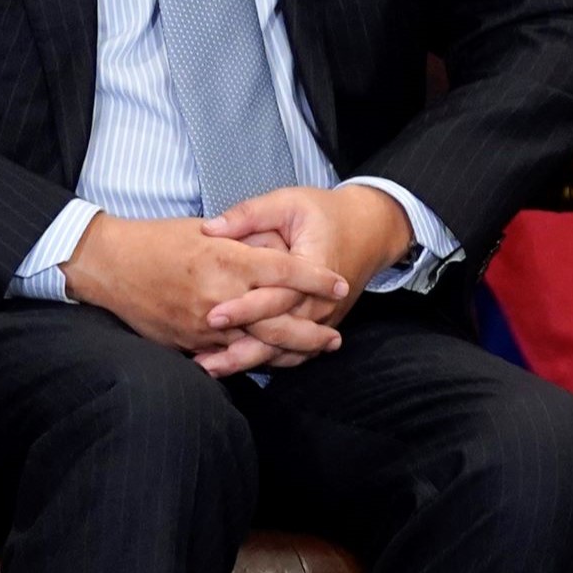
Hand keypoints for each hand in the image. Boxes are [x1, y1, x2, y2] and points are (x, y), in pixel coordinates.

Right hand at [61, 213, 351, 377]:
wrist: (109, 264)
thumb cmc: (157, 240)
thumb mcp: (204, 230)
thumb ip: (242, 242)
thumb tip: (276, 249)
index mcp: (227, 259)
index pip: (285, 271)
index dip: (317, 280)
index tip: (341, 285)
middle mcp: (219, 296)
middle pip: (279, 321)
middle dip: (312, 332)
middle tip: (336, 337)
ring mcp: (203, 324)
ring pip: (257, 346)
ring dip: (290, 352)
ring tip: (314, 352)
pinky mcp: (188, 342)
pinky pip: (227, 357)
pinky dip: (253, 359)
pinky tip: (274, 360)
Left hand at [200, 184, 415, 360]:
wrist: (369, 230)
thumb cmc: (324, 213)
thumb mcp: (288, 202)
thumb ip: (249, 215)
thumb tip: (209, 229)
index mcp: (315, 268)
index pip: (277, 296)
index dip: (244, 308)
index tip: (211, 316)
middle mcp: (322, 301)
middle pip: (280, 333)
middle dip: (240, 348)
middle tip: (202, 359)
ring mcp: (324, 318)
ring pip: (286, 350)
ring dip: (248, 362)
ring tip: (211, 369)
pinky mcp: (321, 326)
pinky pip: (295, 352)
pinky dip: (267, 362)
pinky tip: (237, 368)